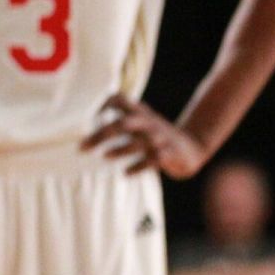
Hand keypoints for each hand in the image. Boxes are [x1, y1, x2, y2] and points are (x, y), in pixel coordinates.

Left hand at [80, 95, 207, 177]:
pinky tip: (126, 173)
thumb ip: (121, 121)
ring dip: (121, 149)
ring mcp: (160, 138)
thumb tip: (87, 128)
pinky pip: (154, 160)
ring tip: (105, 156)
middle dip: (102, 134)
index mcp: (140, 113)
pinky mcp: (170, 154)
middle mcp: (148, 123)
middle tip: (83, 146)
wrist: (192, 147)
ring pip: (139, 142)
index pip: (120, 100)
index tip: (82, 116)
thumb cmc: (157, 135)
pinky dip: (139, 166)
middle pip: (123, 124)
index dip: (102, 104)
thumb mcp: (141, 123)